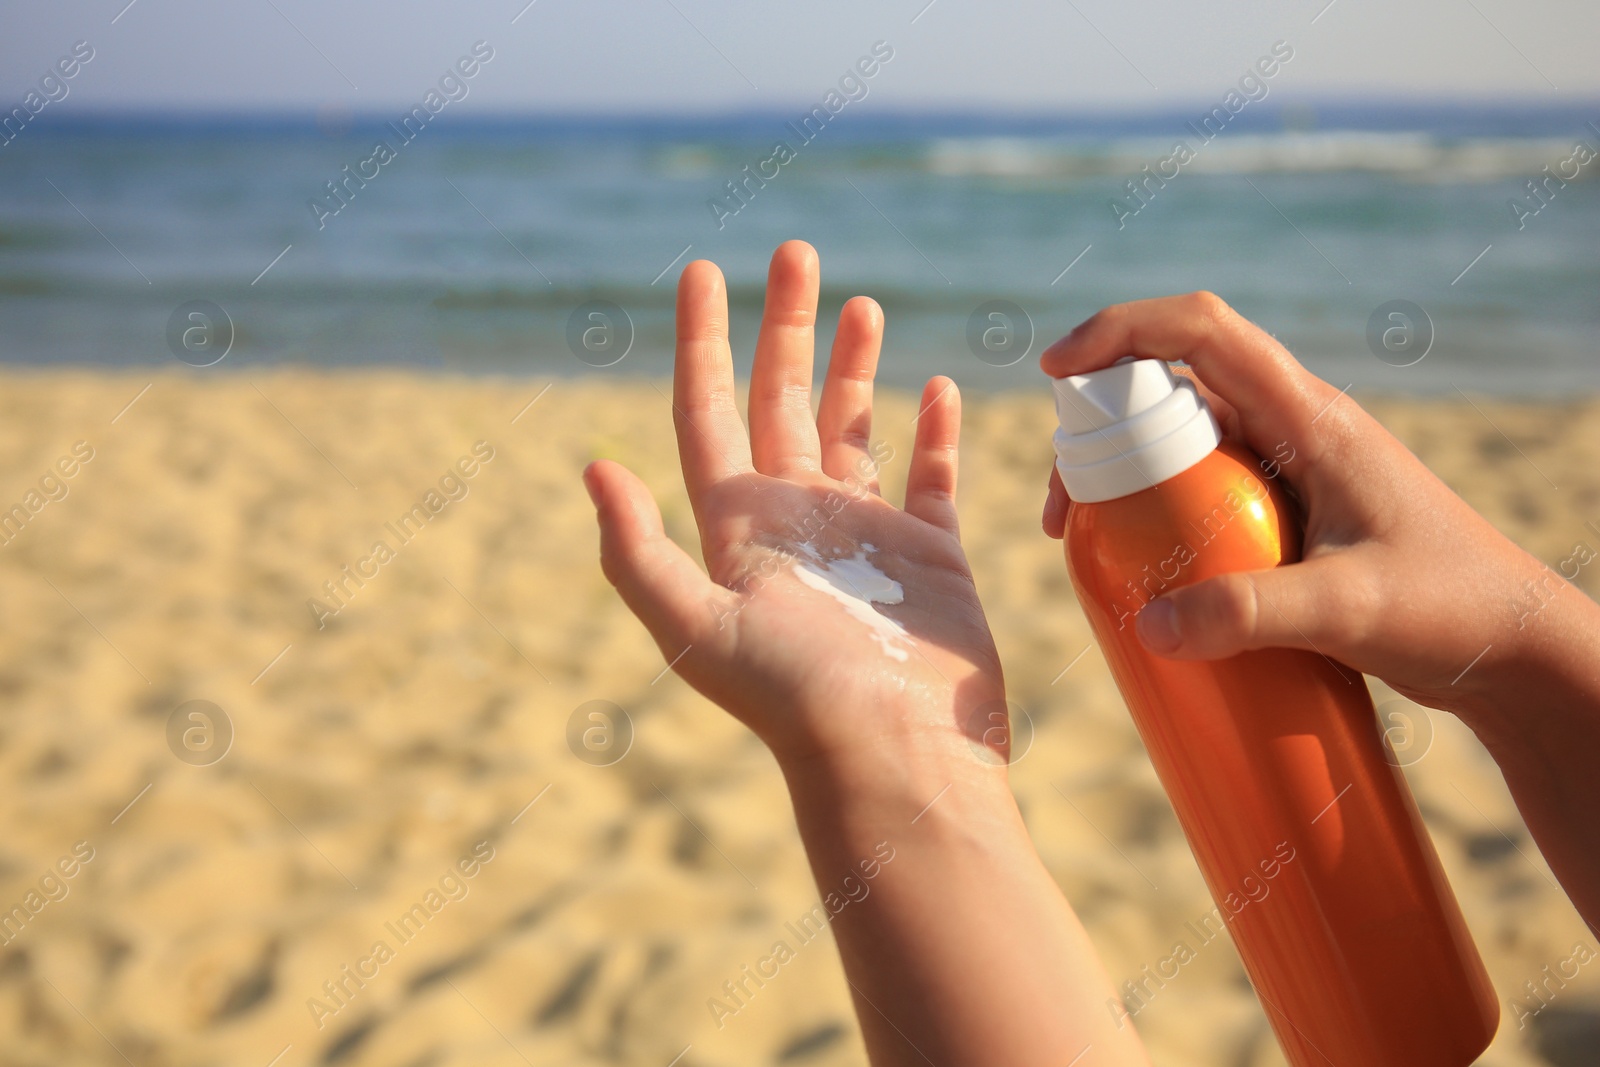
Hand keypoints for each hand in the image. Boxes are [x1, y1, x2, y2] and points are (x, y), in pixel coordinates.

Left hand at [584, 241, 1004, 774]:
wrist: (894, 757)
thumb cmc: (794, 699)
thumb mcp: (694, 627)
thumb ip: (636, 550)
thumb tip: (592, 466)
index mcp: (736, 527)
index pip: (707, 411)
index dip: (700, 340)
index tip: (701, 269)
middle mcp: (795, 520)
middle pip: (781, 401)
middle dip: (784, 326)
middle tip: (794, 251)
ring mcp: (865, 535)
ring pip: (853, 428)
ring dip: (854, 365)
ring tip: (862, 301)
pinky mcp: (930, 555)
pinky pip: (930, 476)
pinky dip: (933, 430)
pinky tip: (933, 385)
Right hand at [1038, 292, 1599, 730]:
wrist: (1512, 647)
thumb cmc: (1454, 610)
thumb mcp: (1349, 609)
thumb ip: (1251, 614)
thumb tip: (1149, 624)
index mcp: (1313, 417)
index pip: (1205, 332)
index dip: (1122, 331)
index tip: (1056, 367)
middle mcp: (1296, 428)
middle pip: (1176, 384)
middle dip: (1101, 423)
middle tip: (1064, 505)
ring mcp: (1291, 471)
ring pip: (1184, 440)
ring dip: (1123, 472)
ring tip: (1084, 537)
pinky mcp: (1289, 515)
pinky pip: (1203, 492)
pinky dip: (1157, 513)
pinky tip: (1141, 569)